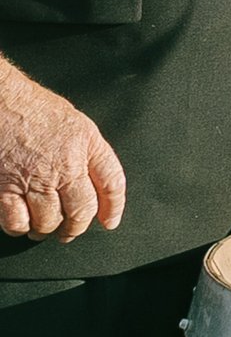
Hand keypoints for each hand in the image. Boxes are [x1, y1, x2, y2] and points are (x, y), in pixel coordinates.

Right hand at [0, 57, 125, 239]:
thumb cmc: (30, 105)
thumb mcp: (74, 121)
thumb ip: (89, 151)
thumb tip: (99, 184)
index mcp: (84, 145)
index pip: (112, 183)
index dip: (114, 207)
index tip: (110, 221)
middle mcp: (64, 164)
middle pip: (81, 211)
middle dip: (76, 227)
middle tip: (69, 231)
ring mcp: (33, 178)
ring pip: (49, 221)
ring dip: (46, 229)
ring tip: (42, 227)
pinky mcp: (4, 187)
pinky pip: (16, 221)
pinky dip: (19, 226)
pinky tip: (20, 221)